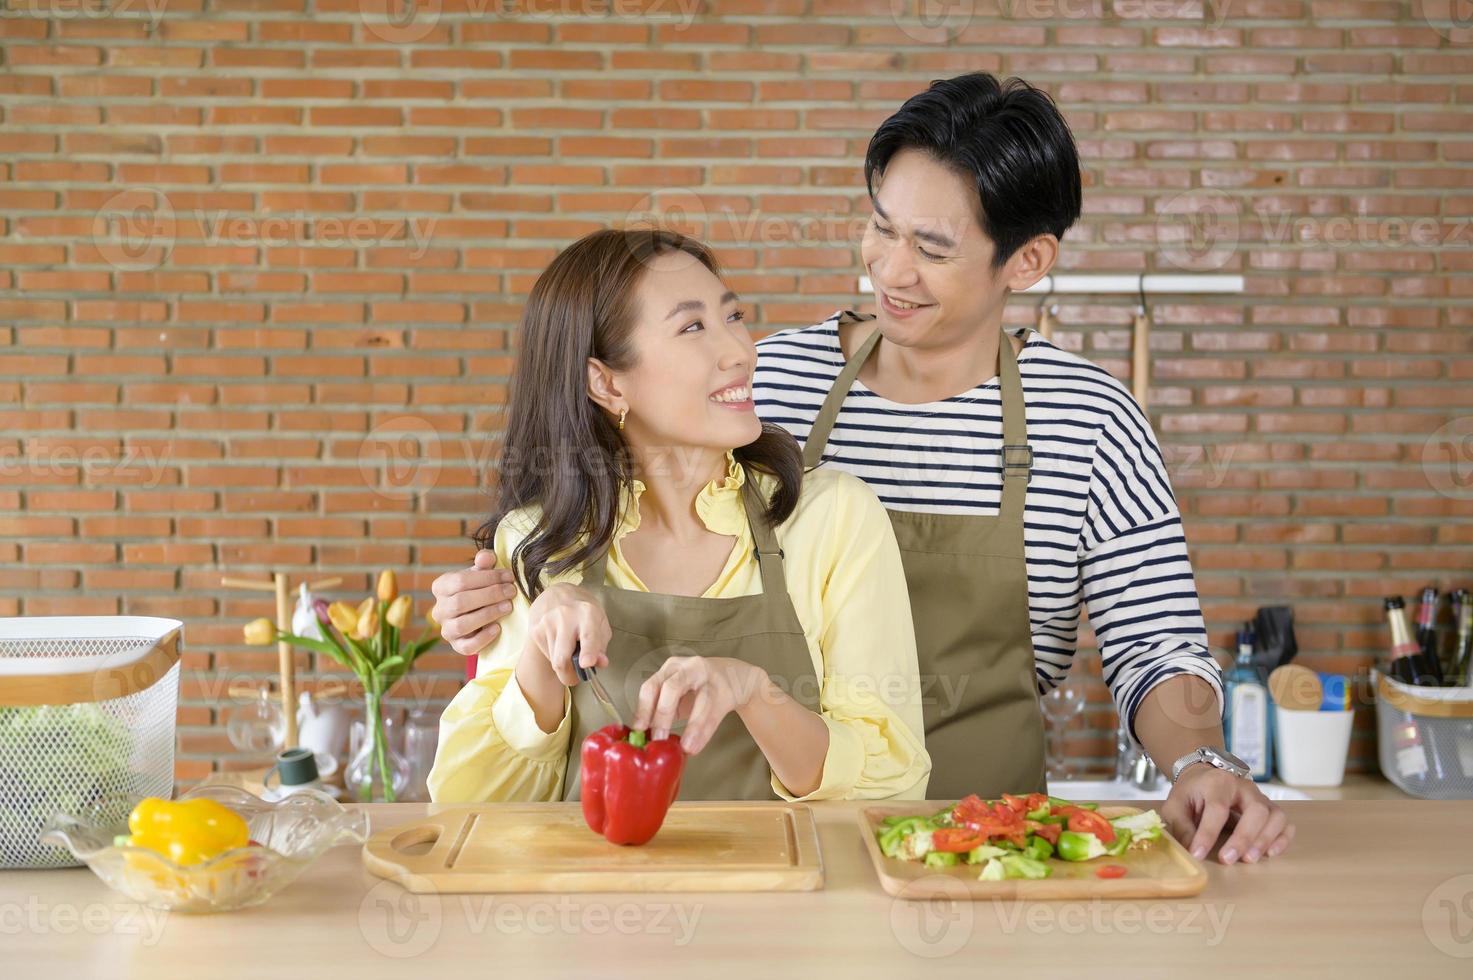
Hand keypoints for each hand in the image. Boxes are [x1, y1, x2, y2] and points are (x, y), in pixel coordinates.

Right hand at [430, 550, 519, 656]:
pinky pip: (467, 646)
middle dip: (490, 595)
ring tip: (508, 607)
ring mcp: (446, 630)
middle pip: (461, 602)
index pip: (460, 581)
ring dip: (488, 614)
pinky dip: (483, 638)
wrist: (481, 614)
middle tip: (512, 591)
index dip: (487, 577)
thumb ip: (484, 563)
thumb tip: (487, 557)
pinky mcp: (457, 646)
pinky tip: (498, 628)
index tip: (509, 576)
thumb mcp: (481, 573)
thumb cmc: (480, 589)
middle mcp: (439, 610)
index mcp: (441, 587)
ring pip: (462, 624)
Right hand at [524, 583, 611, 686]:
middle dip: (569, 675)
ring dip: (564, 665)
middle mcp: (565, 616)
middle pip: (562, 658)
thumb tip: (600, 663)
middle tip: (576, 676)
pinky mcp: (535, 630)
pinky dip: (555, 656)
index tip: (587, 663)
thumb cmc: (584, 613)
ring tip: (569, 651)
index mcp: (588, 613)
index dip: (588, 652)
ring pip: (554, 661)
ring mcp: (547, 623)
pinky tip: (559, 644)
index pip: (588, 636)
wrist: (557, 595)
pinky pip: (547, 655)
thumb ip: (601, 646)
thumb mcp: (600, 624)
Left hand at [629, 657, 766, 754]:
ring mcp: (710, 677)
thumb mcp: (676, 692)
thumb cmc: (697, 688)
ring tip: (685, 747)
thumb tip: (641, 736)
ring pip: (700, 701)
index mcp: (670, 669)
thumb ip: (660, 709)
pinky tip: (697, 746)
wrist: (734, 677)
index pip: (651, 686)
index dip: (643, 709)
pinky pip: (714, 713)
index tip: (638, 730)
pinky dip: (704, 732)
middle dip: (663, 715)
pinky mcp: (726, 691)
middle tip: (658, 738)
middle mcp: (688, 668)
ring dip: (692, 727)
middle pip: (672, 688)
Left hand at [1162, 764, 1295, 864]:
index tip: (1198, 854)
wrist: (1205, 776)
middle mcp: (1244, 787)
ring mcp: (1261, 797)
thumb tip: (1191, 852)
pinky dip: (1283, 839)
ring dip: (1265, 840)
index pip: (1217, 809)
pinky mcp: (1270, 808)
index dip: (1208, 834)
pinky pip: (1286, 823)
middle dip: (1243, 838)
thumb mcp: (1176, 805)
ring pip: (1275, 816)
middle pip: (1256, 810)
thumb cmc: (1191, 793)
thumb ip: (1182, 827)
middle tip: (1228, 859)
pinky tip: (1270, 853)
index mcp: (1218, 783)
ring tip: (1249, 859)